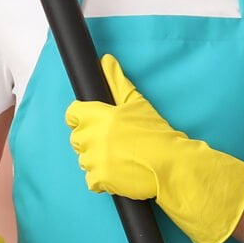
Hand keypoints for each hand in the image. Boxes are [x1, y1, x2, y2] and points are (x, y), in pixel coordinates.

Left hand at [66, 54, 243, 242]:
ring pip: (84, 160)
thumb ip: (117, 82)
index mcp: (99, 115)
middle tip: (115, 145)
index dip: (82, 118)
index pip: (73, 113)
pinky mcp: (99, 179)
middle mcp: (93, 136)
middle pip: (77, 138)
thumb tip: (106, 61)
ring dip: (98, 161)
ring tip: (120, 160)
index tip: (95, 124)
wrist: (170, 164)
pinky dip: (103, 181)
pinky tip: (119, 175)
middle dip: (92, 141)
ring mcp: (94, 159)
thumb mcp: (137, 104)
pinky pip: (91, 181)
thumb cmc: (157, 133)